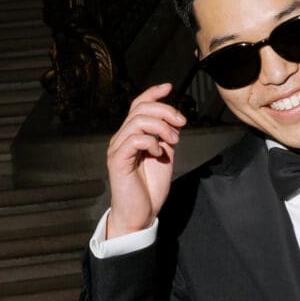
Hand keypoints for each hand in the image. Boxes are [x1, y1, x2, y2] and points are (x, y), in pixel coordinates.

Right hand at [105, 83, 184, 236]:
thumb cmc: (150, 189)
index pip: (138, 105)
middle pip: (140, 109)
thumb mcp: (164, 157)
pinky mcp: (118, 161)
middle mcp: (122, 138)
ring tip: (173, 142)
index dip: (153, 93)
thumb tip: (174, 122)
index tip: (169, 86)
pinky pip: (134, 140)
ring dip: (162, 127)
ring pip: (138, 121)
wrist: (140, 214)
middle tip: (182, 123)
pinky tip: (158, 153)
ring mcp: (118, 148)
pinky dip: (151, 142)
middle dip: (165, 110)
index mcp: (132, 135)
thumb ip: (166, 138)